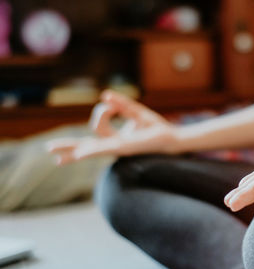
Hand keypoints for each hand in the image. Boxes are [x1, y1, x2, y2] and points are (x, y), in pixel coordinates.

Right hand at [47, 90, 178, 164]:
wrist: (173, 138)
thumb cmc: (156, 127)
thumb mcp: (136, 112)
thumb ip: (120, 104)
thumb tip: (104, 96)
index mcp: (116, 138)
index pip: (97, 127)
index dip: (101, 111)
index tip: (111, 103)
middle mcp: (114, 145)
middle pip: (86, 146)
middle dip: (69, 147)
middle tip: (49, 151)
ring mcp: (117, 148)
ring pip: (91, 148)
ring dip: (75, 149)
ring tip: (57, 156)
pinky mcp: (124, 148)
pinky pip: (103, 149)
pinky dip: (89, 151)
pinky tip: (77, 155)